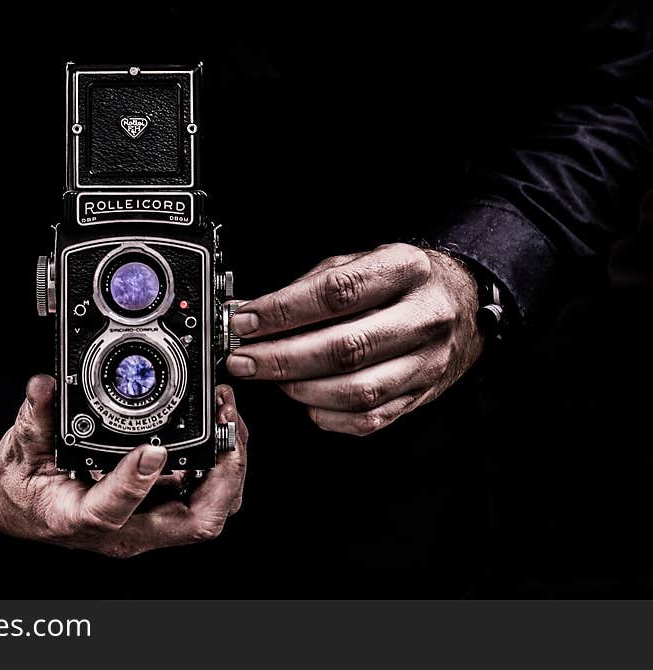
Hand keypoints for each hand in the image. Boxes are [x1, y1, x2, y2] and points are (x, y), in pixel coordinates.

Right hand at [0, 375, 247, 556]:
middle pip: (194, 522)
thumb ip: (33, 418)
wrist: (17, 509)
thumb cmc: (18, 489)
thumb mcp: (17, 450)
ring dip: (229, 469)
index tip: (152, 449)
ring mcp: (145, 523)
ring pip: (208, 511)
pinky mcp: (157, 510)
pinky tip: (220, 432)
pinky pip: (202, 497)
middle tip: (228, 426)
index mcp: (79, 518)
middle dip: (223, 474)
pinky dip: (219, 466)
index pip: (112, 512)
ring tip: (230, 420)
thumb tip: (44, 387)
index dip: (137, 483)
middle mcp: (123, 530)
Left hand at [226, 243, 482, 434]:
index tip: (244, 321)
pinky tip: (304, 398)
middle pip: (345, 348)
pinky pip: (368, 418)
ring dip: (300, 388)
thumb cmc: (399, 283)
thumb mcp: (360, 262)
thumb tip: (252, 313)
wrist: (461, 305)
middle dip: (281, 358)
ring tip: (270, 378)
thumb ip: (308, 286)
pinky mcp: (421, 394)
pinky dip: (326, 414)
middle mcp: (423, 317)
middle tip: (243, 360)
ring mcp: (426, 361)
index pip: (337, 292)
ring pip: (356, 390)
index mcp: (406, 270)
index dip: (283, 311)